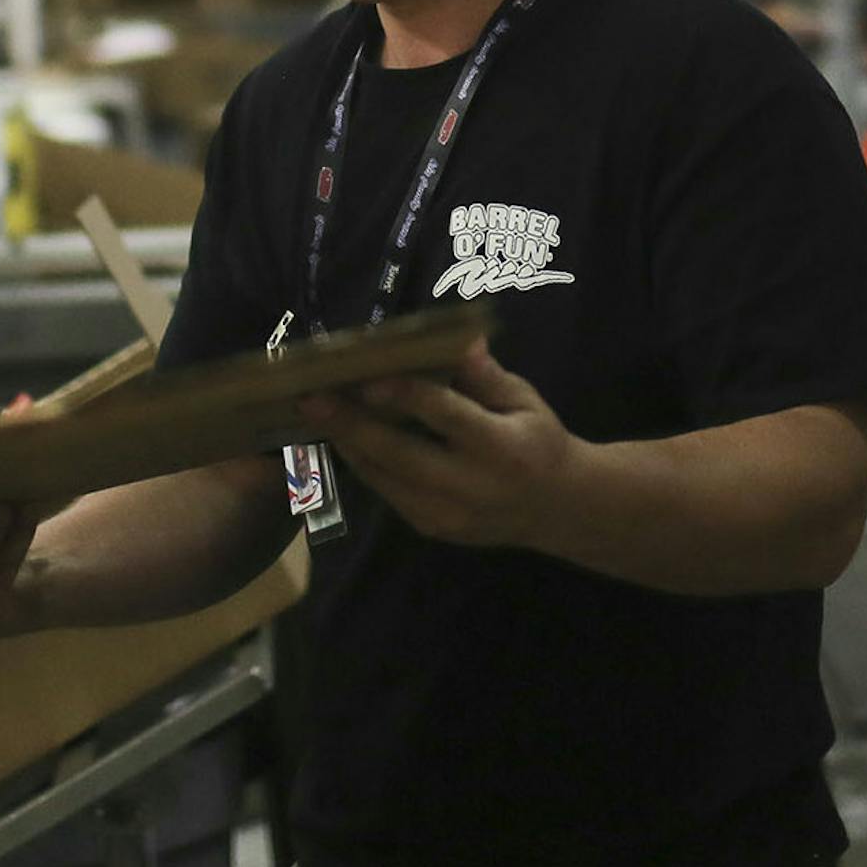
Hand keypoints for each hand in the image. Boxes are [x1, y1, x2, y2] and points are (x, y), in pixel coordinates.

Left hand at [297, 338, 576, 549]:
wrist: (555, 509)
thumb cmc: (539, 441)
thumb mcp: (524, 401)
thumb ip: (486, 376)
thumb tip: (461, 339)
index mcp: (501, 448)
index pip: (445, 417)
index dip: (404, 396)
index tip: (366, 377)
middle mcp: (470, 486)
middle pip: (400, 453)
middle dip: (351, 424)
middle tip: (311, 397)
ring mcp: (447, 514)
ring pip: (384, 476)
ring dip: (347, 442)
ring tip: (314, 411)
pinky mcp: (431, 527)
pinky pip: (387, 492)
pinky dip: (363, 463)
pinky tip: (343, 435)